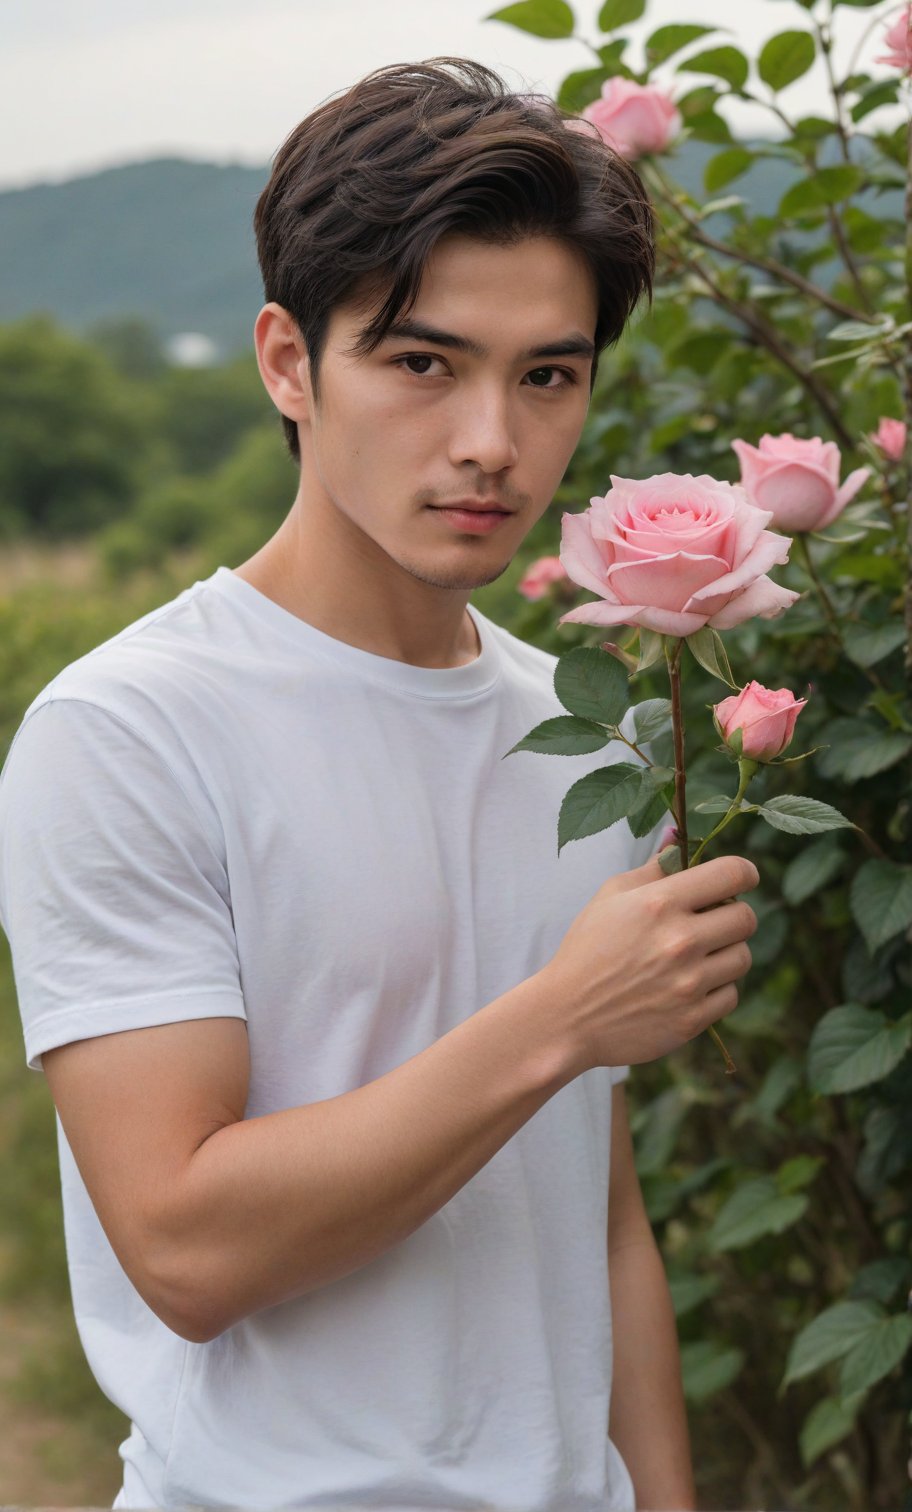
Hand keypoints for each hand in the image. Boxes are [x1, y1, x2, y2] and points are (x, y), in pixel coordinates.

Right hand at [542, 854, 759, 1072]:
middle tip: (710, 922)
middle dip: (732, 915)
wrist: (566, 1017)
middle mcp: (680, 941)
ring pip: (743, 957)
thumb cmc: (587, 950)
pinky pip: (731, 995)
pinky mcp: (692, 1019)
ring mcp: (689, 983)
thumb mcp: (611, 897)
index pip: (732, 874)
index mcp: (659, 903)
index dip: (744, 873)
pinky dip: (715, 990)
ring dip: (725, 954)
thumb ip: (653, 867)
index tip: (740, 879)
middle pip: (746, 917)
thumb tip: (679, 836)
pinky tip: (687, 986)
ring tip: (695, 957)